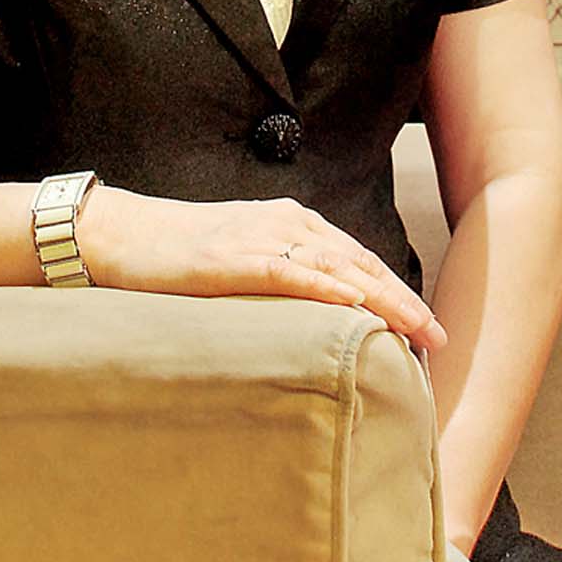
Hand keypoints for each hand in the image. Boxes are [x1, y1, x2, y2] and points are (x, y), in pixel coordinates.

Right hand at [75, 184, 446, 355]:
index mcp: (292, 224)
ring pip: (337, 269)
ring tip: (416, 330)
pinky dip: (327, 290)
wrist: (122, 236)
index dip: (396, 292)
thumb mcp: (243, 263)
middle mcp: (286, 223)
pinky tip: (355, 306)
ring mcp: (260, 238)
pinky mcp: (232, 260)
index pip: (357, 260)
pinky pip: (290, 274)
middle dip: (403, 300)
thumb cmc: (180, 256)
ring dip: (382, 300)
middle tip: (439, 338)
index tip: (427, 327)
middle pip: (359, 263)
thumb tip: (320, 323)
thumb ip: (281, 280)